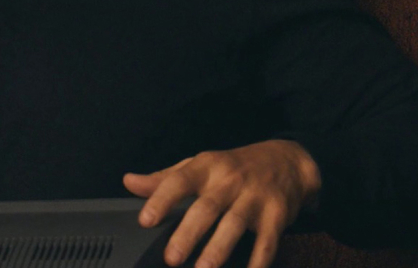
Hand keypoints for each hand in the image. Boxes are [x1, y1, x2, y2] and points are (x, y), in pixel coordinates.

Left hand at [123, 140, 320, 267]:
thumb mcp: (200, 166)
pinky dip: (258, 260)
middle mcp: (230, 180)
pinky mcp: (277, 214)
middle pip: (207, 207)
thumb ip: (165, 178)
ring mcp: (255, 197)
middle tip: (171, 258)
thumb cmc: (235, 167)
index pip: (180, 180)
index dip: (161, 199)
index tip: (146, 220)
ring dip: (218, 249)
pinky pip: (267, 240)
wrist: (287, 160)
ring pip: (234, 224)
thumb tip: (129, 182)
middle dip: (188, 233)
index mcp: (207, 167)